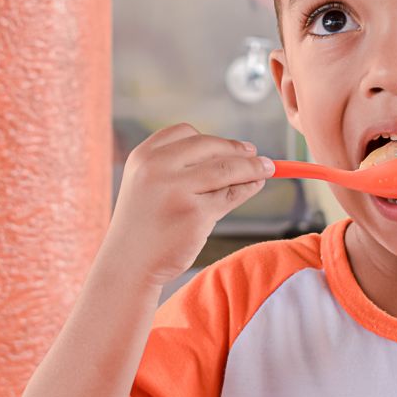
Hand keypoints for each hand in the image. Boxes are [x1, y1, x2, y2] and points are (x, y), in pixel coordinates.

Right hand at [104, 123, 273, 286]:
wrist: (129, 264)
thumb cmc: (145, 225)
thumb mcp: (150, 186)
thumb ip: (181, 168)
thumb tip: (235, 155)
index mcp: (143, 156)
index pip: (185, 132)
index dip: (214, 139)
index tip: (234, 147)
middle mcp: (157, 168)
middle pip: (210, 147)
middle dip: (239, 151)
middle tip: (258, 157)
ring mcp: (176, 191)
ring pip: (226, 169)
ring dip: (252, 168)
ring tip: (266, 169)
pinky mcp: (195, 214)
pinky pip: (230, 195)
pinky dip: (247, 189)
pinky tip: (254, 186)